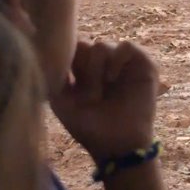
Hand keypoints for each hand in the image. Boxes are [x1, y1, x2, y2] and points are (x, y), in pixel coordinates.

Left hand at [50, 38, 159, 162]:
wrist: (117, 146)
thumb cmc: (89, 128)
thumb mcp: (62, 103)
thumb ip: (53, 77)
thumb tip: (47, 52)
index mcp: (82, 71)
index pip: (70, 48)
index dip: (66, 58)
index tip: (65, 77)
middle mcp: (102, 65)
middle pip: (84, 44)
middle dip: (80, 65)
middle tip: (81, 85)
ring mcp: (122, 64)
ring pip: (102, 45)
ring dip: (96, 68)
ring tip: (99, 90)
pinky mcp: (142, 64)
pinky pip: (126, 46)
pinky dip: (116, 59)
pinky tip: (112, 78)